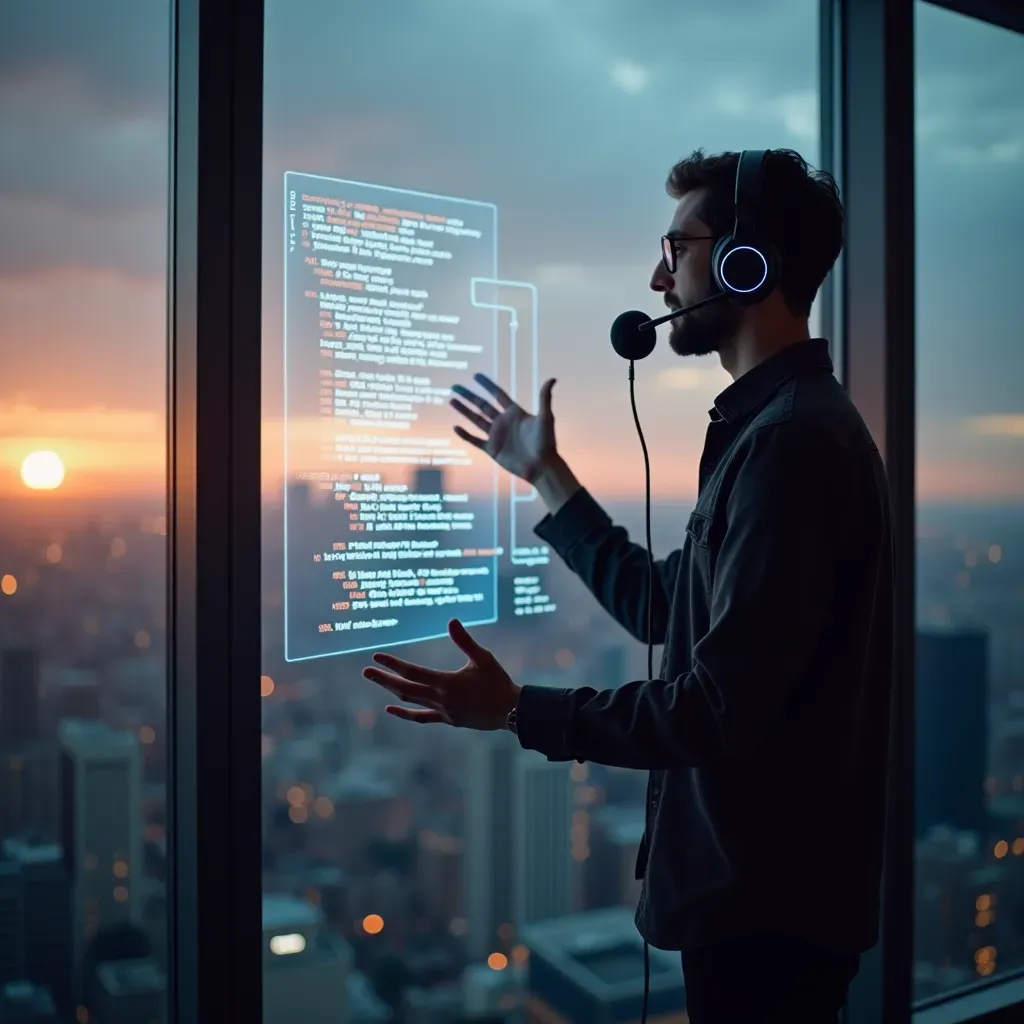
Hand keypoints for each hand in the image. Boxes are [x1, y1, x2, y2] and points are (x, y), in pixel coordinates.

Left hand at [362, 618, 520, 730]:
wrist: (510, 710)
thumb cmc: (498, 681)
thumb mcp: (482, 657)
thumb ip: (464, 640)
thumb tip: (451, 620)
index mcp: (446, 682)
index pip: (412, 671)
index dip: (393, 664)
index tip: (376, 656)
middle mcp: (440, 699)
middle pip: (404, 688)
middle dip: (384, 679)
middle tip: (366, 671)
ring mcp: (442, 712)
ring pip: (410, 701)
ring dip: (392, 691)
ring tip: (377, 682)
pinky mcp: (448, 720)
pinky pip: (421, 717)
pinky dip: (405, 713)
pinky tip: (392, 708)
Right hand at [450, 373, 557, 483]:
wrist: (541, 466)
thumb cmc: (546, 443)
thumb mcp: (546, 418)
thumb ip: (545, 398)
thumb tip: (552, 378)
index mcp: (514, 413)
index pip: (498, 395)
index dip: (487, 385)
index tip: (476, 375)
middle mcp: (503, 422)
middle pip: (482, 405)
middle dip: (469, 396)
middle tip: (455, 386)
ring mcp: (497, 435)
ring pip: (476, 419)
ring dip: (464, 410)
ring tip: (452, 400)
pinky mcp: (492, 449)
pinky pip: (475, 440)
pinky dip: (465, 435)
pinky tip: (456, 427)